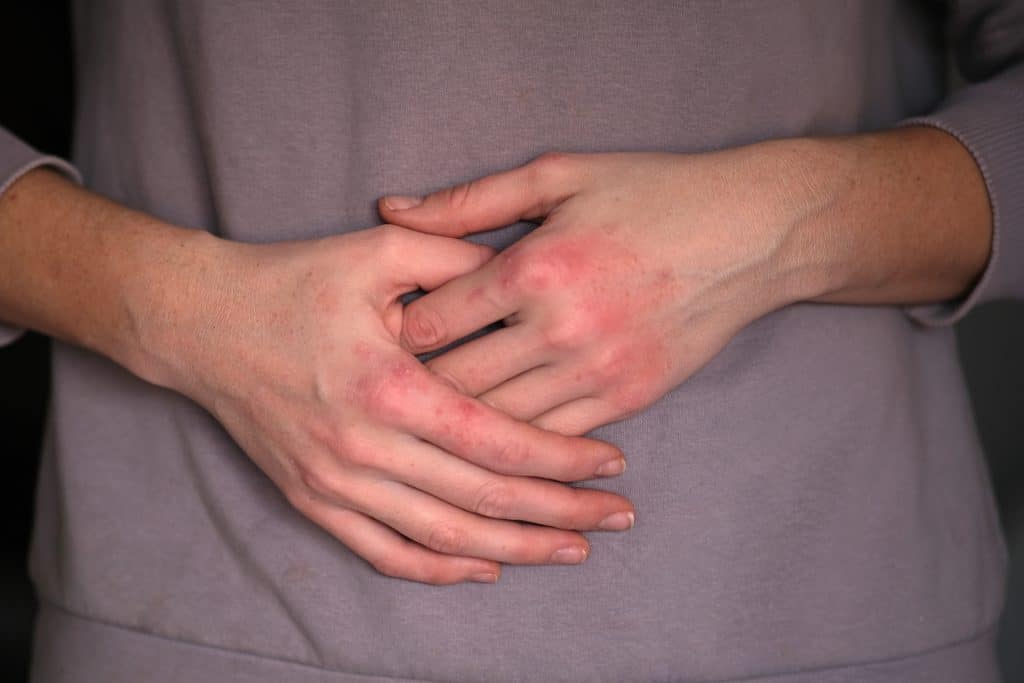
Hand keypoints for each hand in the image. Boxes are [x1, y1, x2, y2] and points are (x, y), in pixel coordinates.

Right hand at [142, 225, 633, 584]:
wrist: (200, 323)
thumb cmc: (290, 281)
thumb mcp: (377, 252)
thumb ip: (456, 259)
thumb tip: (524, 275)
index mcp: (388, 384)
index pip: (495, 439)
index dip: (561, 458)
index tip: (612, 464)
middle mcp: (363, 446)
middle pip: (482, 496)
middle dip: (559, 511)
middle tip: (616, 518)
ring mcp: (334, 482)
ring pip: (441, 536)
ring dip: (513, 549)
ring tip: (570, 550)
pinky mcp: (311, 499)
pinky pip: (383, 551)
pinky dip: (438, 567)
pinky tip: (484, 569)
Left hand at [381, 150, 810, 435]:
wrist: (749, 237)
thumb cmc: (650, 195)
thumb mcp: (558, 175)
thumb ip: (469, 200)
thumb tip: (390, 208)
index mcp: (533, 267)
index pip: (433, 322)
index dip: (396, 334)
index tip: (381, 339)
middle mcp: (559, 328)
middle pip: (455, 383)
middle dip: (413, 391)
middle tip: (389, 393)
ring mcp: (596, 372)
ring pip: (499, 422)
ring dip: (458, 426)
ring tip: (428, 421)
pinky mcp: (627, 400)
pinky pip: (552, 441)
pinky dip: (516, 444)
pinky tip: (493, 441)